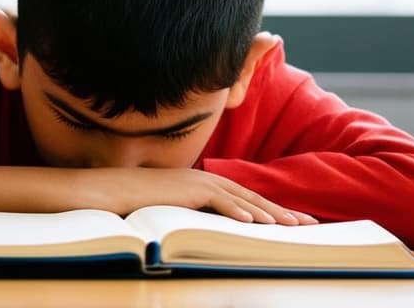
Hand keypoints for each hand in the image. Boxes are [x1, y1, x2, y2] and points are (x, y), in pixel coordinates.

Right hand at [74, 167, 318, 224]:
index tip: (295, 222)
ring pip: (241, 200)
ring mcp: (196, 183)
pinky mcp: (184, 189)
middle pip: (252, 198)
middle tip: (309, 224)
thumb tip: (211, 235)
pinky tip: (253, 223)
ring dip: (267, 213)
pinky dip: (236, 211)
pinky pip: (216, 201)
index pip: (246, 200)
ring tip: (290, 226)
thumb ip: (193, 217)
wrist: (105, 192)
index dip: (273, 210)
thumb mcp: (172, 213)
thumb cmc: (134, 205)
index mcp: (204, 185)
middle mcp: (205, 180)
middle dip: (282, 211)